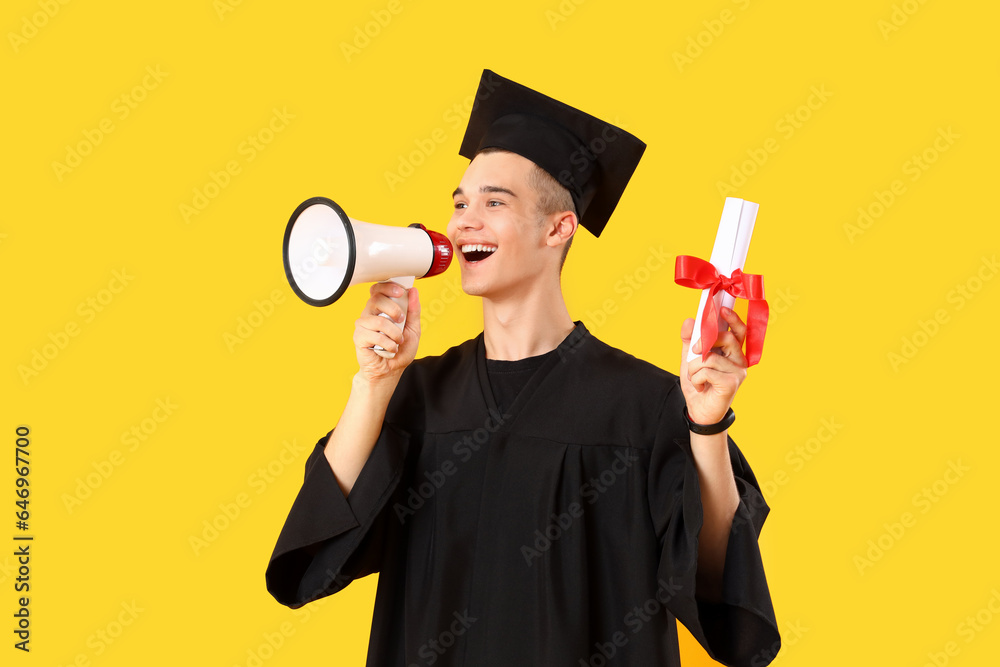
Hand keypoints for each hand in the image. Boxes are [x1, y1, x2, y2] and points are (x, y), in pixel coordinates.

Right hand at [353, 281, 420, 383]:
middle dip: (393, 309)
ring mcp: (363, 325)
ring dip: (394, 332)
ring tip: (398, 341)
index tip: (401, 292)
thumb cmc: (400, 349)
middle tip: (401, 320)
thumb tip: (413, 291)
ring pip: (377, 320)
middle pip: (376, 299)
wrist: (391, 370)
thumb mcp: (413, 329)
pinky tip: (390, 349)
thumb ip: (414, 311)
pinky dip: (387, 344)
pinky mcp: (359, 337)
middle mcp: (370, 314)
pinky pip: (373, 335)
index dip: (388, 287)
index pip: (378, 289)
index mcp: (381, 309)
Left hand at [679, 307, 747, 425]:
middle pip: (727, 338)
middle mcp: (739, 360)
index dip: (733, 319)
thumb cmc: (699, 383)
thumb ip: (689, 340)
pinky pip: (707, 371)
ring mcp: (738, 372)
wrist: (699, 410)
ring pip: (710, 357)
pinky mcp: (732, 383)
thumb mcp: (689, 358)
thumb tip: (690, 321)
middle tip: (694, 351)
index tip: (722, 309)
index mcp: (732, 351)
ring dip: (694, 367)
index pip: (738, 331)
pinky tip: (700, 387)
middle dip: (705, 341)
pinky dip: (696, 379)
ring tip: (695, 378)